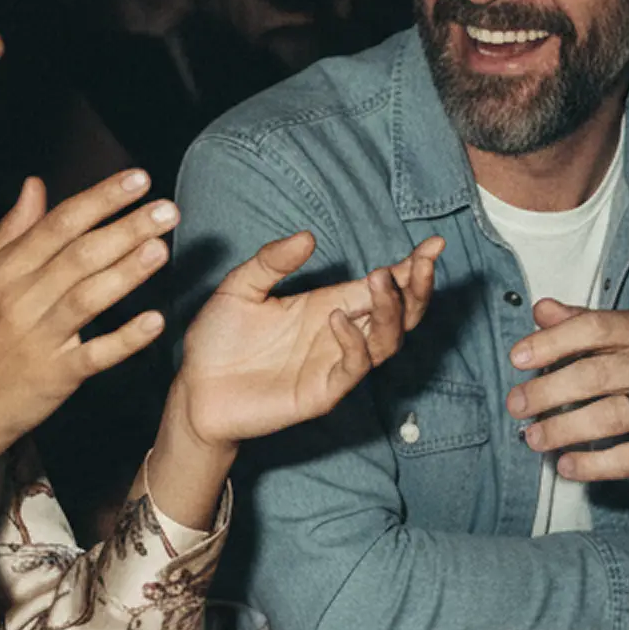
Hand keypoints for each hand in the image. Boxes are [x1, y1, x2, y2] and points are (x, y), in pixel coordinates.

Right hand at [0, 169, 179, 468]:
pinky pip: (94, 355)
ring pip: (87, 298)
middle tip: (167, 210)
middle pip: (79, 255)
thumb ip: (12, 231)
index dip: (101, 199)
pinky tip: (154, 322)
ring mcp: (38, 338)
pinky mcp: (54, 377)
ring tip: (161, 249)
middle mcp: (22, 300)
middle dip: (125, 228)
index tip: (137, 180)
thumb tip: (35, 185)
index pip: (59, 224)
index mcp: (7, 271)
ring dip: (126, 273)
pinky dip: (124, 339)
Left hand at [169, 233, 443, 447]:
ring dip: (392, 311)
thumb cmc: (218, 339)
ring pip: (388, 340)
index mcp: (330, 304)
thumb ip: (272, 261)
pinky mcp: (321, 392)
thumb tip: (309, 237)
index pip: (381, 286)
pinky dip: (354, 342)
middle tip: (421, 263)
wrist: (194, 389)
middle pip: (400, 314)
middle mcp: (340, 333)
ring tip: (380, 281)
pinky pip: (353, 368)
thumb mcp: (241, 287)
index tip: (434, 245)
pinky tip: (336, 318)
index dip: (411, 267)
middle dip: (417, 288)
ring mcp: (334, 364)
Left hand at [503, 300, 628, 493]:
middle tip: (515, 406)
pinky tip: (565, 466)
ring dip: (561, 429)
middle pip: (594, 374)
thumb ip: (588, 325)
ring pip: (607, 416)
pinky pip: (628, 459)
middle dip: (546, 391)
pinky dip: (592, 465)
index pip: (594, 328)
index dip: (550, 342)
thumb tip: (540, 309)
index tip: (517, 358)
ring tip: (532, 438)